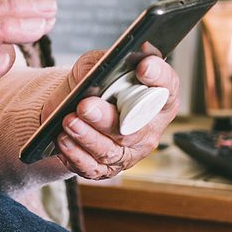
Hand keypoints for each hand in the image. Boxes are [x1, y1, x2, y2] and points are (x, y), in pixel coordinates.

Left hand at [41, 50, 179, 180]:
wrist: (72, 109)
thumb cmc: (95, 85)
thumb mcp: (96, 64)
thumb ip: (101, 62)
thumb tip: (97, 68)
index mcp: (157, 96)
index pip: (168, 86)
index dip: (159, 76)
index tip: (143, 66)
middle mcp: (148, 127)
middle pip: (134, 127)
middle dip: (107, 117)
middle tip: (85, 106)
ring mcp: (129, 151)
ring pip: (111, 150)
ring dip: (87, 137)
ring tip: (68, 121)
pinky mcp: (107, 169)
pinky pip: (93, 167)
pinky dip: (76, 155)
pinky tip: (64, 140)